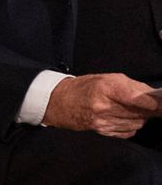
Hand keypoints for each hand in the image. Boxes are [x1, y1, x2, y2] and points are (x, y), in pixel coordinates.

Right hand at [42, 74, 157, 137]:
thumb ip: (131, 86)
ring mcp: (103, 122)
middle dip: (150, 109)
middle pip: (140, 112)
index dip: (153, 102)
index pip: (137, 98)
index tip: (160, 101)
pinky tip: (125, 117)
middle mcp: (103, 107)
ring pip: (137, 123)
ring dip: (141, 117)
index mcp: (104, 88)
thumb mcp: (106, 78)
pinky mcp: (103, 132)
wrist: (59, 102)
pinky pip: (129, 131)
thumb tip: (154, 95)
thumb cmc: (84, 87)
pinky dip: (132, 125)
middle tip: (153, 104)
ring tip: (134, 109)